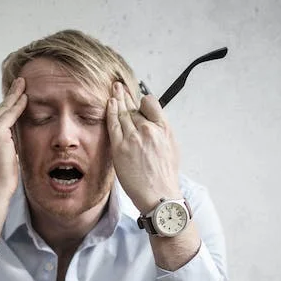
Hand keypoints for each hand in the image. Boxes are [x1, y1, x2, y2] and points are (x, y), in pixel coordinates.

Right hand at [0, 77, 26, 204]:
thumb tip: (0, 116)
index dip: (2, 106)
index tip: (11, 95)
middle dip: (9, 98)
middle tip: (19, 83)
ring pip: (3, 111)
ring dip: (14, 98)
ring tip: (22, 84)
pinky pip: (10, 115)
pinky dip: (18, 106)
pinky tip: (25, 97)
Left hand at [106, 81, 181, 212]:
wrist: (159, 194)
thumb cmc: (165, 175)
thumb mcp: (171, 147)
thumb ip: (161, 131)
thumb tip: (153, 122)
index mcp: (163, 129)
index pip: (150, 104)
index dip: (142, 101)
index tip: (137, 99)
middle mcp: (148, 129)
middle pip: (134, 107)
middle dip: (126, 96)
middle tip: (119, 86)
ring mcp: (133, 137)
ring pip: (123, 113)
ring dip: (117, 99)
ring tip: (113, 90)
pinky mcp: (120, 147)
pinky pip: (113, 124)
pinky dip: (110, 111)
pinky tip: (109, 103)